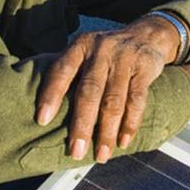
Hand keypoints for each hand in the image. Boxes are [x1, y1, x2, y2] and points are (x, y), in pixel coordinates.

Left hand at [37, 16, 179, 162]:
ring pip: (113, 101)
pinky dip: (130, 123)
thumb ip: (69, 72)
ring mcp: (124, 58)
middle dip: (82, 125)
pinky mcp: (145, 68)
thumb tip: (43, 111)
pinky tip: (123, 141)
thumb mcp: (86, 52)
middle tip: (76, 151)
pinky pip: (136, 100)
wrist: (147, 34)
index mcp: (80, 46)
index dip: (51, 95)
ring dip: (107, 132)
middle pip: (89, 92)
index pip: (61, 71)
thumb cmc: (107, 53)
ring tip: (101, 155)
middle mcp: (101, 50)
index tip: (42, 120)